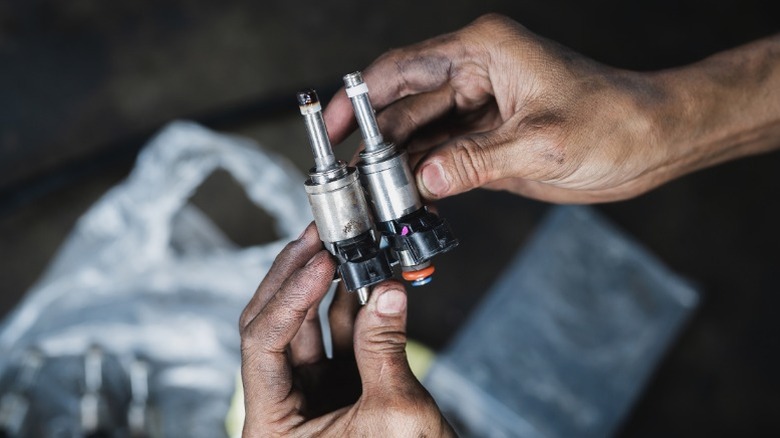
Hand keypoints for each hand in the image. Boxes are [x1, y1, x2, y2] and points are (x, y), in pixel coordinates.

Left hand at [239, 223, 453, 436]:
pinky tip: (365, 278)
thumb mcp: (395, 415)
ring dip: (326, 286)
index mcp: (271, 428)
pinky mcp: (339, 386)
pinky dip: (354, 306)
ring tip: (343, 248)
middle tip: (316, 237)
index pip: (261, 345)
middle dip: (295, 277)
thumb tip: (387, 289)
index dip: (289, 297)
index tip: (320, 263)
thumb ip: (385, 347)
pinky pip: (340, 336)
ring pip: (306, 326)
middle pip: (274, 326)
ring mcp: (311, 394)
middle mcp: (283, 407)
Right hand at [324, 14, 779, 202]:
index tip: (332, 123)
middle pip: (404, 109)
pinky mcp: (485, 143)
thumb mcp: (545, 141)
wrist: (651, 143)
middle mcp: (473, 77)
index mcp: (483, 52)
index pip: (403, 68)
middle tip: (352, 183)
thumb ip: (480, 161)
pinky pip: (441, 160)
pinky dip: (423, 181)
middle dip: (376, 145)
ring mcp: (477, 113)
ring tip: (373, 201)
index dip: (360, 95)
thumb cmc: (614, 121)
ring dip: (396, 169)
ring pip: (419, 139)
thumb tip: (425, 179)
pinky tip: (407, 202)